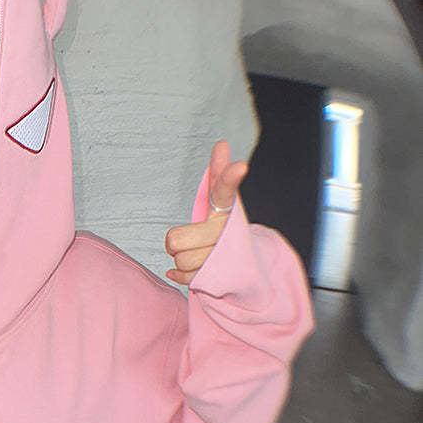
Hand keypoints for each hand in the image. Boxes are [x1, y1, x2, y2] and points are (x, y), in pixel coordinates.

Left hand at [164, 140, 247, 285]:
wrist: (247, 266)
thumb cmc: (224, 229)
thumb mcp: (220, 204)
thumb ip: (219, 176)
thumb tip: (222, 144)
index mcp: (227, 211)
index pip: (226, 190)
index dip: (231, 178)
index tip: (240, 166)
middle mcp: (229, 232)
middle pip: (176, 240)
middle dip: (176, 243)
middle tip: (189, 241)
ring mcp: (225, 257)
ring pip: (181, 261)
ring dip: (183, 261)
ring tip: (199, 255)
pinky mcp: (220, 278)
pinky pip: (184, 278)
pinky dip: (181, 276)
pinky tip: (192, 271)